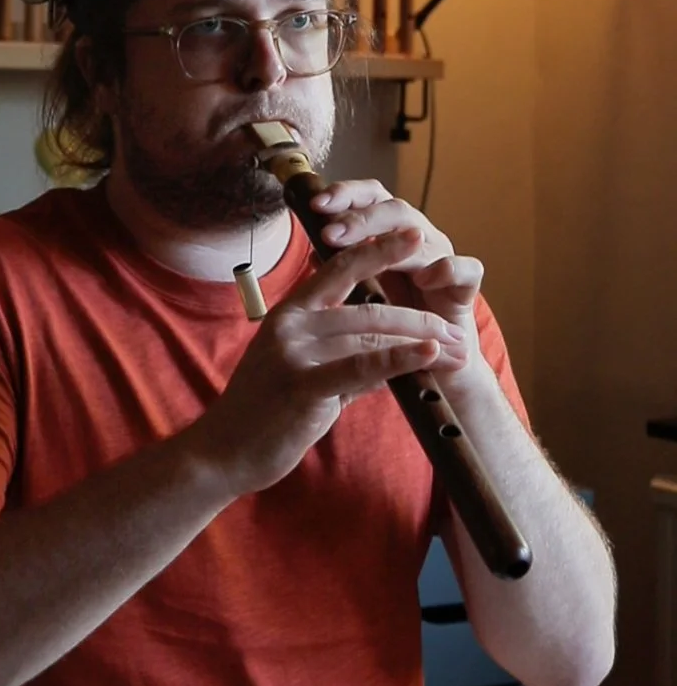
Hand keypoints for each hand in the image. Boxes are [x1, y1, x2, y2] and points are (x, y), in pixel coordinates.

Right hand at [190, 226, 470, 497]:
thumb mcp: (302, 370)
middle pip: (368, 306)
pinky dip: (400, 358)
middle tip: (460, 331)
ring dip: (422, 340)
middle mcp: (291, 324)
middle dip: (421, 317)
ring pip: (370, 333)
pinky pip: (361, 366)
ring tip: (458, 351)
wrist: (224, 450)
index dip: (380, 249)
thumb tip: (385, 353)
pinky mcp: (303, 385)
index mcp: (290, 312)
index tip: (417, 235)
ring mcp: (295, 353)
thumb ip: (341, 355)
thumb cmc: (264, 411)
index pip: (340, 269)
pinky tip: (428, 354)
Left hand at [308, 180, 486, 388]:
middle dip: (360, 218)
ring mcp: (444, 257)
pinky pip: (466, 269)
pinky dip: (446, 270)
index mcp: (391, 231)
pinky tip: (425, 277)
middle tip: (330, 233)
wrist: (432, 361)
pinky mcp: (466, 286)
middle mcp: (419, 237)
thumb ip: (344, 270)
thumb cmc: (393, 320)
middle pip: (393, 209)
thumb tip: (310, 254)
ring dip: (392, 242)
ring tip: (365, 254)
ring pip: (422, 234)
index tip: (314, 205)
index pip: (370, 197)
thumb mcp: (364, 292)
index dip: (346, 195)